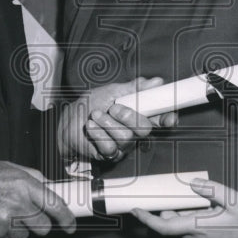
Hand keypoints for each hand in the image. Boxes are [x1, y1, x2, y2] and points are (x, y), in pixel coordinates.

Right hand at [0, 160, 74, 237]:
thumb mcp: (9, 167)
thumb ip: (33, 177)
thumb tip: (51, 186)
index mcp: (25, 183)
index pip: (56, 205)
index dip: (67, 218)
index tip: (71, 226)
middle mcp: (18, 202)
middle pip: (43, 227)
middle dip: (39, 225)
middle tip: (27, 217)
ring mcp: (5, 220)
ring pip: (25, 237)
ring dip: (18, 230)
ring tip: (2, 214)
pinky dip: (1, 236)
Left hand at [57, 77, 176, 160]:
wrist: (68, 120)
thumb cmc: (90, 104)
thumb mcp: (112, 91)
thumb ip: (134, 88)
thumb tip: (156, 82)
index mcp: (138, 113)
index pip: (160, 118)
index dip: (167, 118)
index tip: (170, 117)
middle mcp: (133, 130)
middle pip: (144, 129)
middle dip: (128, 116)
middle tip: (114, 108)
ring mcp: (122, 144)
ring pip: (125, 138)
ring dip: (107, 123)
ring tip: (95, 115)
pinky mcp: (109, 154)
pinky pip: (110, 147)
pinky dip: (98, 134)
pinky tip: (91, 127)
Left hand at [131, 178, 237, 237]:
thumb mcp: (234, 199)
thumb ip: (212, 190)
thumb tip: (192, 183)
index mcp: (199, 229)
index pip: (165, 228)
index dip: (147, 220)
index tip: (135, 210)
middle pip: (172, 224)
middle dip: (169, 208)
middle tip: (174, 192)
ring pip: (181, 227)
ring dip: (182, 214)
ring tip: (201, 202)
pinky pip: (189, 232)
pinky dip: (189, 219)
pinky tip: (206, 210)